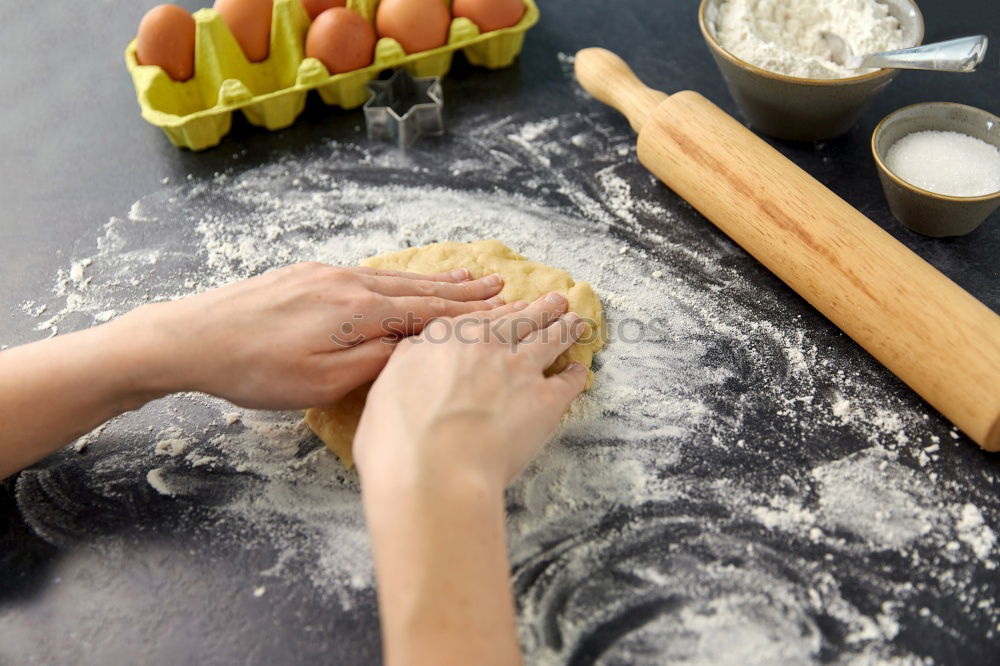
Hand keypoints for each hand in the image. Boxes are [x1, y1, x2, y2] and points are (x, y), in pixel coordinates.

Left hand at [127, 262, 504, 408]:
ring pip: (392, 278)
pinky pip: (367, 274)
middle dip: (460, 290)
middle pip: (417, 288)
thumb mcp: (321, 382)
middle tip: (497, 284)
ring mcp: (326, 275)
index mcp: (358, 312)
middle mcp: (349, 284)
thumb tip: (411, 347)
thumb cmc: (255, 370)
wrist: (192, 337)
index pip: (428, 312)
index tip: (502, 307)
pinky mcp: (305, 274)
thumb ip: (373, 362)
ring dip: (432, 281)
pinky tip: (401, 281)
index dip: (468, 313)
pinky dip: (397, 278)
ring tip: (463, 277)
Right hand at [354, 292, 587, 665]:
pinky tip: (579, 371)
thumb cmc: (397, 439)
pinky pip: (568, 381)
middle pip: (520, 319)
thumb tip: (416, 353)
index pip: (477, 318)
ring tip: (576, 320)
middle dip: (540, 308)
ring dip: (565, 328)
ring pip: (550, 339)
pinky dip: (576, 374)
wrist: (433, 472)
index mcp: (444, 338)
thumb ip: (406, 362)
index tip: (509, 306)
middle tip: (555, 300)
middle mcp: (485, 344)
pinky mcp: (545, 400)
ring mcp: (519, 368)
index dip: (496, 312)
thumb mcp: (384, 387)